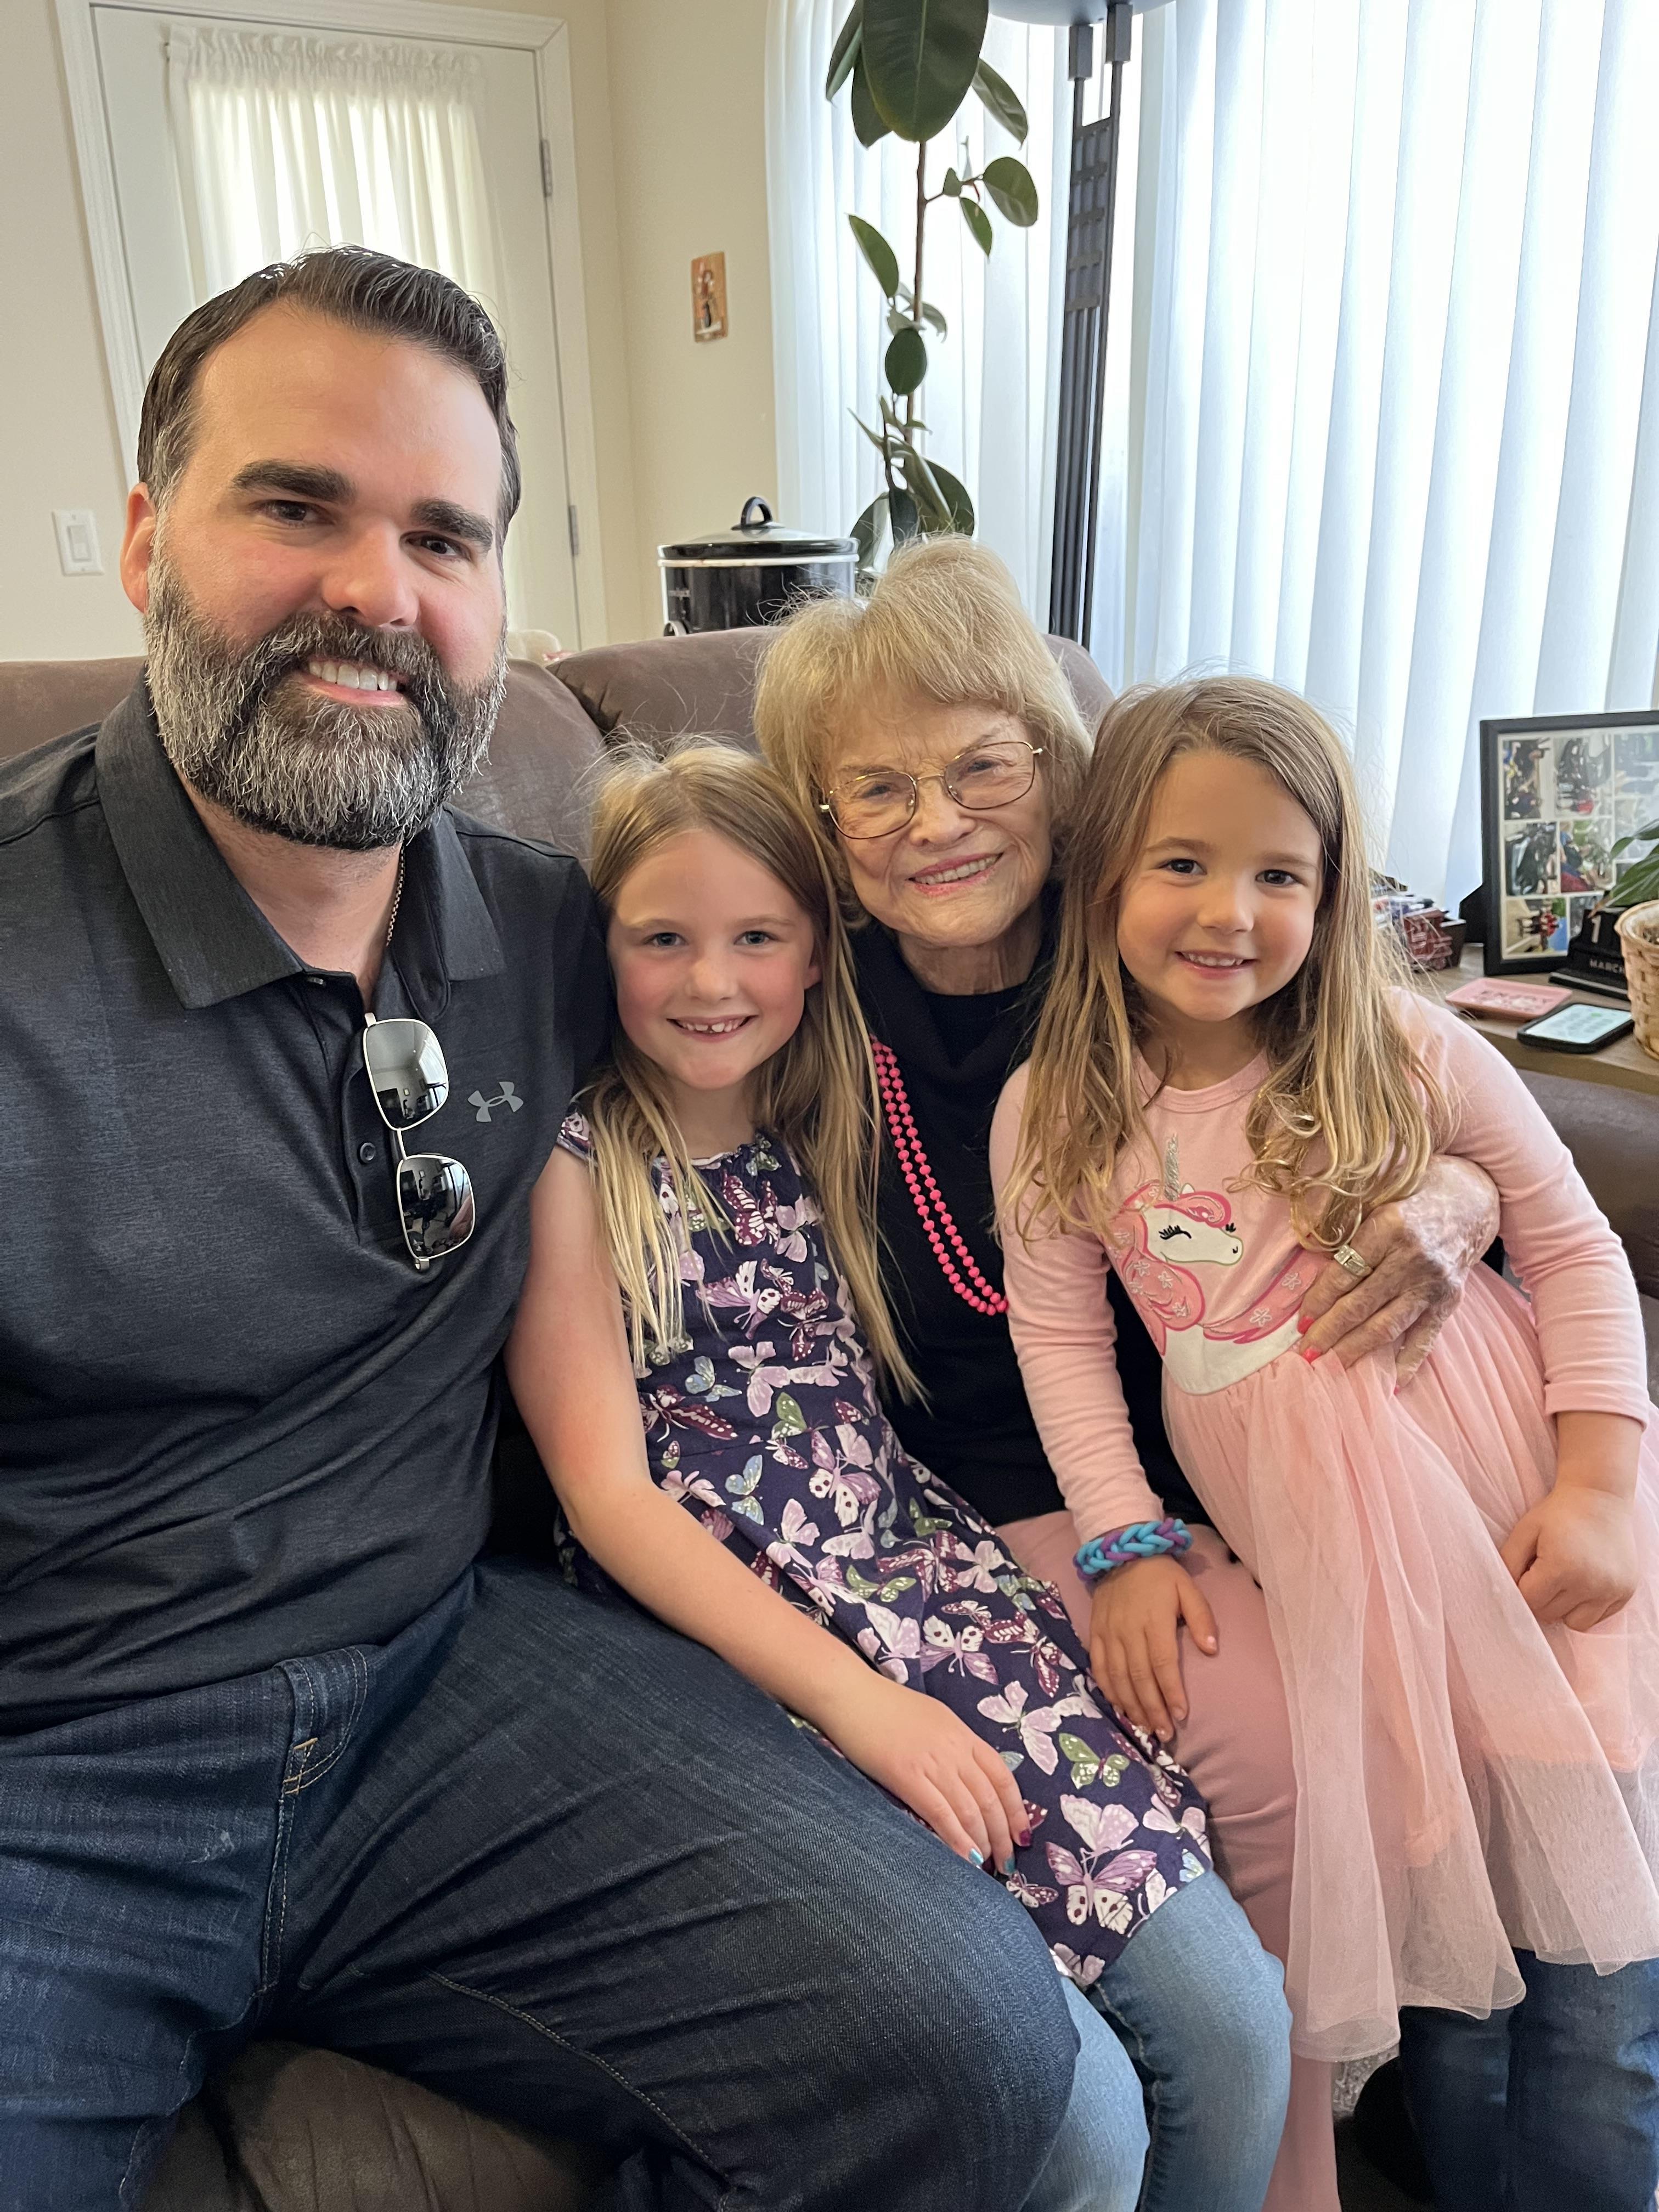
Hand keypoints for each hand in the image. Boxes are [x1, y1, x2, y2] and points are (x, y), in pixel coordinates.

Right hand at [820, 1671, 1030, 1870]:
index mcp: (963, 1733)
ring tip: (988, 1868)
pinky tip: (966, 1860)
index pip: (1002, 1777)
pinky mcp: (907, 1776)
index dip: (1016, 1810)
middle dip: (1003, 1835)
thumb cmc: (886, 1705)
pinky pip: (941, 1814)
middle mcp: (955, 1749)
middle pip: (990, 1799)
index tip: (1022, 1835)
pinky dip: (957, 1840)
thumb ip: (953, 1744)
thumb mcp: (933, 1717)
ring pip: (970, 1810)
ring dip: (983, 1843)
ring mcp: (932, 1762)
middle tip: (1007, 1862)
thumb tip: (968, 1774)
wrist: (851, 1693)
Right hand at [1086, 1555, 1217, 1744]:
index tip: (1181, 1715)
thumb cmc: (1161, 1575)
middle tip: (1164, 1734)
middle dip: (1152, 1708)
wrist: (1122, 1553)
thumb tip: (1212, 1650)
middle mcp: (1128, 1630)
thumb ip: (1201, 1618)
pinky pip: (1098, 1667)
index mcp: (1154, 1620)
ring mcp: (1108, 1633)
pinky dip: (1108, 1690)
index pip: (1162, 1663)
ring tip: (1145, 1728)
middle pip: (1139, 1677)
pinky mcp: (1095, 1633)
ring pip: (1117, 1677)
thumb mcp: (1188, 1588)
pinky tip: (1119, 1707)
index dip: (1171, 1691)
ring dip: (1131, 1706)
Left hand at [1298, 1154, 1499, 1383]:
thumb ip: (1350, 1224)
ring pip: (1388, 1325)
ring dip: (1356, 1349)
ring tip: (1331, 1365)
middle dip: (1329, 1331)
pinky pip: (1426, 1337)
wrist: (1475, 1197)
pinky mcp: (1451, 1300)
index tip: (1300, 1319)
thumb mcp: (1379, 1194)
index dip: (1319, 1299)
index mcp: (1390, 1227)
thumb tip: (1307, 1255)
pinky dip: (1409, 1362)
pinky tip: (1392, 1382)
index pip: (1345, 1273)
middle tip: (1305, 1351)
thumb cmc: (1417, 1191)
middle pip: (1361, 1304)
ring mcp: (1434, 1283)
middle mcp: (1413, 1258)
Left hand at [1499, 1486, 1638, 1629]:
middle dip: (1541, 1597)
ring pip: (1574, 1623)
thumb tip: (1503, 1593)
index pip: (1530, 1601)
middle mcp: (1590, 1583)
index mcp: (1562, 1566)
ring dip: (1564, 1607)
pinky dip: (1587, 1606)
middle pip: (1550, 1614)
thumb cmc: (1557, 1513)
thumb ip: (1508, 1562)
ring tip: (1565, 1578)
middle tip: (1546, 1570)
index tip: (1528, 1569)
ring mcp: (1611, 1590)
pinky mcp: (1625, 1592)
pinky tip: (1584, 1580)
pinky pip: (1597, 1617)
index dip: (1523, 1587)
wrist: (1600, 1498)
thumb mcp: (1525, 1531)